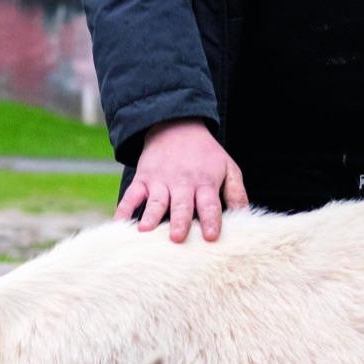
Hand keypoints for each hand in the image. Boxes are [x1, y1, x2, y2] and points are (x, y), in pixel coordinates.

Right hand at [117, 120, 246, 243]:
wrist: (176, 126)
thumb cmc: (206, 154)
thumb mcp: (228, 167)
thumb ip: (237, 193)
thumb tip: (245, 218)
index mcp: (205, 182)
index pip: (210, 204)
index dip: (211, 219)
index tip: (211, 236)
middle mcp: (182, 183)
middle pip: (181, 205)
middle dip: (179, 221)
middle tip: (177, 238)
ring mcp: (160, 181)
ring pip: (155, 201)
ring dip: (150, 216)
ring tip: (144, 231)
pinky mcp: (143, 179)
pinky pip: (132, 195)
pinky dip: (124, 209)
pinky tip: (119, 223)